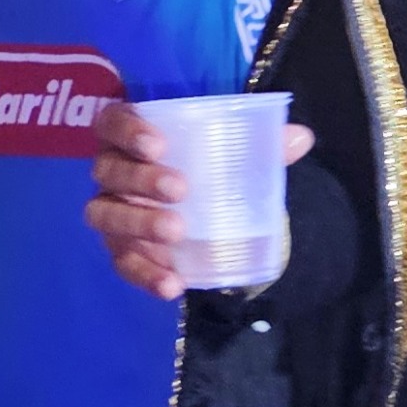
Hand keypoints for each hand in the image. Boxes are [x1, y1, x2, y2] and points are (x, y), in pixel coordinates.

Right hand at [84, 101, 314, 300]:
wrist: (199, 202)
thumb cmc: (208, 162)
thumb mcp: (232, 149)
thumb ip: (262, 143)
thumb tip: (302, 138)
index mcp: (130, 133)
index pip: (113, 121)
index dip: (128, 130)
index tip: (158, 144)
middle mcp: (111, 169)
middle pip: (110, 170)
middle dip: (141, 179)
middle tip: (181, 189)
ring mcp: (112, 208)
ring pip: (104, 214)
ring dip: (138, 223)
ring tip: (176, 233)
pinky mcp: (120, 247)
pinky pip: (122, 262)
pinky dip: (144, 275)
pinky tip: (172, 285)